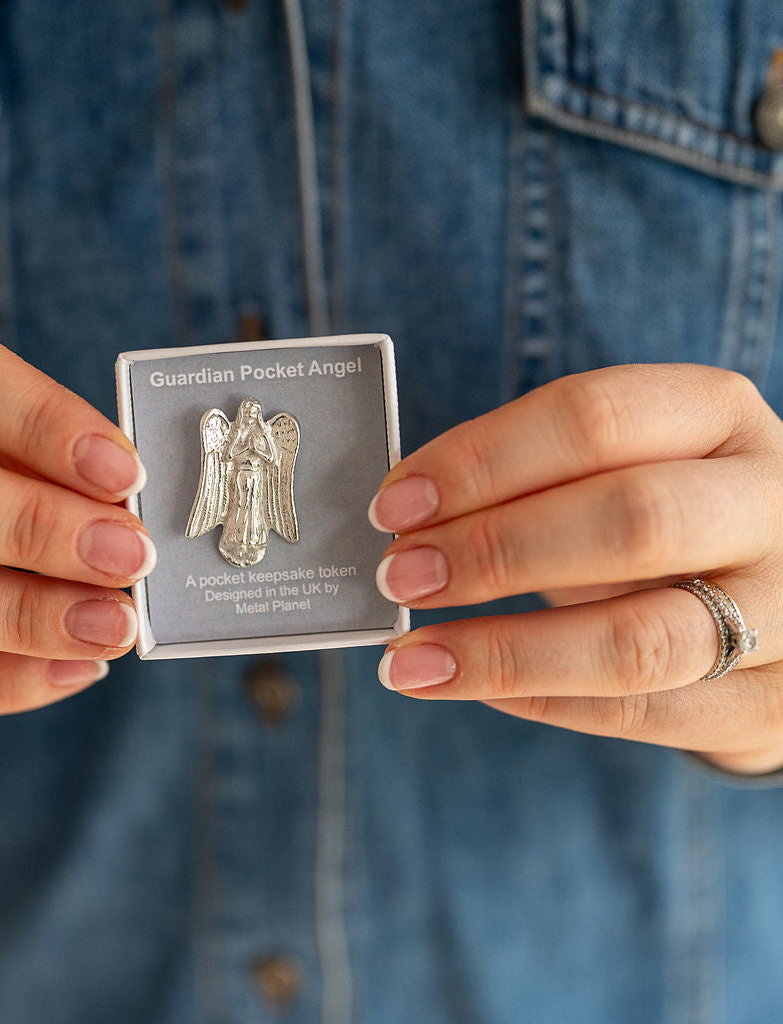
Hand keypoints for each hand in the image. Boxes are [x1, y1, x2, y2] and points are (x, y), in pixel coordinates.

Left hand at [369, 364, 782, 774]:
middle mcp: (770, 504)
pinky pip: (643, 714)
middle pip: (630, 520)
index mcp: (718, 416)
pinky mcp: (770, 704)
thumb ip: (532, 478)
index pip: (594, 418)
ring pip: (640, 640)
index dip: (482, 460)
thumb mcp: (621, 465)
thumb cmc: (664, 512)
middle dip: (494, 550)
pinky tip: (470, 684)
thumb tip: (403, 516)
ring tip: (410, 659)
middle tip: (400, 574)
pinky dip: (541, 700)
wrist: (777, 589)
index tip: (394, 504)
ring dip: (504, 650)